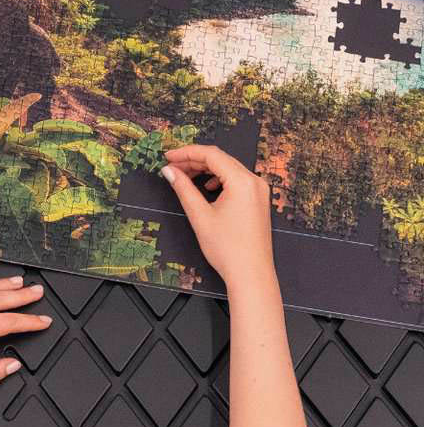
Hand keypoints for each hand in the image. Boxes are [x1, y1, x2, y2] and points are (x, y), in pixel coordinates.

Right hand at [161, 144, 275, 290]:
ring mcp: (259, 191)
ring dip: (205, 169)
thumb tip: (169, 171)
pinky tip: (205, 187)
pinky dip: (218, 179)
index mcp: (242, 182)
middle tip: (172, 166)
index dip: (186, 152)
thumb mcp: (200, 215)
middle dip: (194, 160)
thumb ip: (183, 188)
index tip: (168, 156)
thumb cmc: (228, 249)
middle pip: (220, 159)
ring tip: (184, 176)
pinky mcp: (258, 200)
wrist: (251, 274)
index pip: (211, 155)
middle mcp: (254, 182)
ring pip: (228, 168)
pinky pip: (236, 180)